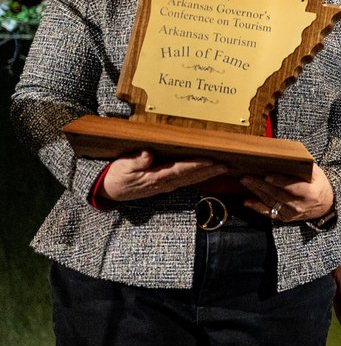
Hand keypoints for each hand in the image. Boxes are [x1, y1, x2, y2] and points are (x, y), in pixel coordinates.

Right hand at [99, 150, 227, 201]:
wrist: (109, 191)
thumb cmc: (116, 176)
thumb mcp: (121, 167)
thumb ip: (135, 162)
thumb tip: (148, 154)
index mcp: (155, 177)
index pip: (179, 170)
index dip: (196, 165)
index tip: (210, 161)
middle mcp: (164, 183)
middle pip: (190, 176)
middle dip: (209, 171)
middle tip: (226, 166)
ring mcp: (165, 186)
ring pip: (190, 180)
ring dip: (207, 174)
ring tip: (223, 169)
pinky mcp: (165, 185)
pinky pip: (186, 180)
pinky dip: (199, 177)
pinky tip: (208, 173)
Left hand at [240, 163, 334, 223]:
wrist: (325, 205)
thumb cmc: (319, 185)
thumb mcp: (318, 174)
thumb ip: (306, 167)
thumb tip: (289, 158)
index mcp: (310, 193)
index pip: (292, 187)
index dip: (279, 182)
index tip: (267, 176)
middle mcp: (299, 205)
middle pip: (277, 193)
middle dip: (260, 184)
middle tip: (246, 176)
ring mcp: (290, 213)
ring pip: (270, 201)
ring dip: (255, 191)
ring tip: (245, 181)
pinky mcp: (284, 217)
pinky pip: (268, 212)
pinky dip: (256, 207)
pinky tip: (246, 201)